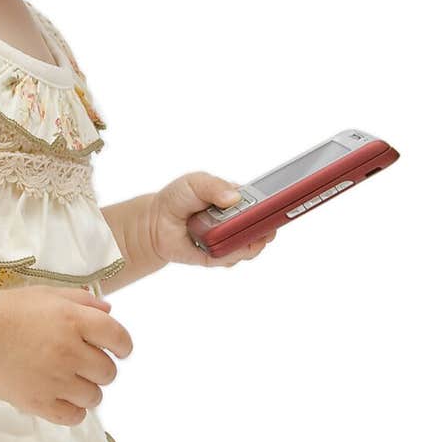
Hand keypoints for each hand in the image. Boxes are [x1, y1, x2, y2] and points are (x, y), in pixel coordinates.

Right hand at [0, 285, 131, 425]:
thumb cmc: (12, 310)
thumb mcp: (49, 294)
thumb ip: (83, 301)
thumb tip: (111, 313)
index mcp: (74, 320)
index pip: (119, 338)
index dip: (122, 346)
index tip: (116, 349)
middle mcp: (70, 351)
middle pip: (109, 372)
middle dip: (99, 367)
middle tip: (81, 362)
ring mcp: (55, 380)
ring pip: (94, 397)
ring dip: (86, 389)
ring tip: (68, 381)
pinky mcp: (39, 403)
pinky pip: (74, 416)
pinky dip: (73, 410)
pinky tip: (61, 398)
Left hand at [150, 171, 277, 267]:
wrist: (155, 221)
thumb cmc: (178, 197)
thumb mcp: (195, 182)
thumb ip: (214, 185)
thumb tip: (234, 197)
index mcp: (238, 200)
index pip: (265, 203)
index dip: (277, 205)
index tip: (284, 205)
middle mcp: (238, 221)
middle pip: (264, 227)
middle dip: (268, 227)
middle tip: (266, 225)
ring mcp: (230, 240)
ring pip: (252, 246)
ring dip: (251, 243)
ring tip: (244, 237)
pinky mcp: (219, 256)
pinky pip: (232, 259)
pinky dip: (232, 254)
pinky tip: (228, 247)